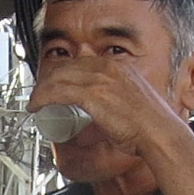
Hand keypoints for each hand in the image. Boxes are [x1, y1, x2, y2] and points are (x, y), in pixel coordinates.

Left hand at [28, 52, 189, 161]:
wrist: (159, 133)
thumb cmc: (151, 125)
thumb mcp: (135, 102)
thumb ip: (122, 100)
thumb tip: (110, 111)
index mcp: (118, 67)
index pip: (80, 62)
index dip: (62, 72)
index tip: (53, 84)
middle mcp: (108, 68)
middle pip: (66, 67)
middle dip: (48, 80)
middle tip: (39, 94)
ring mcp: (100, 80)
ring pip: (58, 77)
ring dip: (41, 90)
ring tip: (34, 102)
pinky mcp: (93, 95)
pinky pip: (58, 92)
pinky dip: (43, 98)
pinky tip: (36, 106)